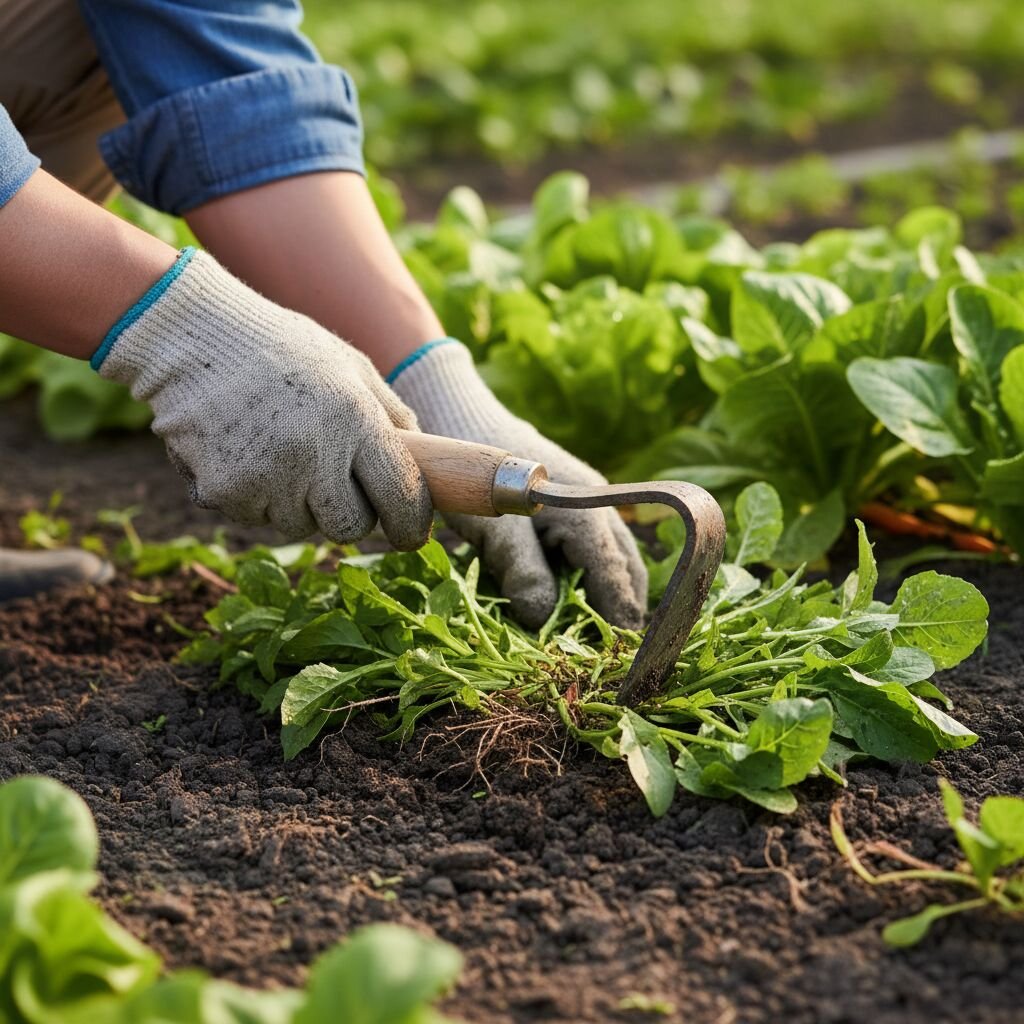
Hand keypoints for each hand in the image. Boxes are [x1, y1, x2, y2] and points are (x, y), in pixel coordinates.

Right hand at [95, 249, 431, 548]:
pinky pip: (254, 516)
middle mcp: (315, 454)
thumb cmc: (281, 347)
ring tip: (276, 448)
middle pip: (349, 527)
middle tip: (331, 480)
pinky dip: (252, 495)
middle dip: (347, 512)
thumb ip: (392, 415)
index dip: (411, 524)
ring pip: (298, 525)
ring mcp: (267, 477)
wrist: (190, 336)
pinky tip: (242, 451)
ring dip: (295, 502)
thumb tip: (425, 462)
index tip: (410, 532)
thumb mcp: (351, 366)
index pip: (401, 497)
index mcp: (355, 419)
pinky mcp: (224, 492)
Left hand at [390, 340, 647, 628]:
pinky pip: (601, 547)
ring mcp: (594, 504)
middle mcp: (602, 511)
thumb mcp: (494, 529)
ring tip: (600, 635)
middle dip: (623, 614)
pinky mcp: (580, 503)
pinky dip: (599, 576)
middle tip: (610, 656)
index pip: (616, 585)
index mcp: (587, 520)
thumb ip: (522, 572)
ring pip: (620, 560)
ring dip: (613, 596)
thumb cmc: (475, 477)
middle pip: (629, 574)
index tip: (618, 664)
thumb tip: (543, 619)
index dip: (619, 626)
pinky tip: (579, 596)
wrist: (465, 419)